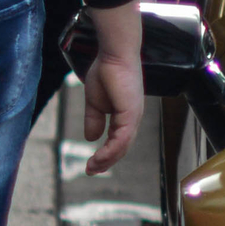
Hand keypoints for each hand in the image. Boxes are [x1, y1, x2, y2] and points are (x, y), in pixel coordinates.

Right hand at [79, 2, 145, 175]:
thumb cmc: (106, 72)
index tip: (90, 165)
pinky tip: (99, 157)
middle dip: (106, 162)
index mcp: (125, 117)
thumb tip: (91, 138)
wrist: (112, 55)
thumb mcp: (95, 102)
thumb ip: (94, 120)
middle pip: (122, 148)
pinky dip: (111, 150)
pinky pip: (122, 138)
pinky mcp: (131, 113)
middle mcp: (132, 119)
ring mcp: (133, 117)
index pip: (118, 141)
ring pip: (122, 146)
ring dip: (107, 160)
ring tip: (92, 167)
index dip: (105, 154)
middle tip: (90, 171)